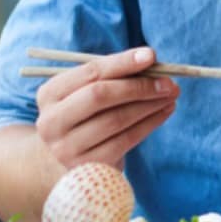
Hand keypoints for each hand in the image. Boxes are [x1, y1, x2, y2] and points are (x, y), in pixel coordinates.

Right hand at [35, 46, 179, 168]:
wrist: (71, 157)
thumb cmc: (87, 114)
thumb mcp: (90, 92)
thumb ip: (114, 75)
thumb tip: (150, 60)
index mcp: (49, 94)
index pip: (89, 72)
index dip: (122, 62)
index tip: (151, 55)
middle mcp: (51, 121)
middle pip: (100, 96)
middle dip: (139, 86)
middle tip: (168, 82)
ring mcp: (66, 147)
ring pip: (116, 119)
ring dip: (150, 105)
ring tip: (171, 95)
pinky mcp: (87, 165)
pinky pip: (126, 140)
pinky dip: (150, 123)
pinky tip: (165, 111)